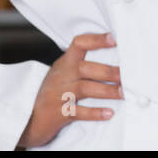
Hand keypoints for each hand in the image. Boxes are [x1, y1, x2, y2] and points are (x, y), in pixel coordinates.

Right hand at [17, 32, 121, 147]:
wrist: (27, 118)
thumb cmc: (52, 93)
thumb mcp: (63, 73)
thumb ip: (82, 65)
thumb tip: (116, 58)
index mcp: (64, 63)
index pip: (79, 44)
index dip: (96, 40)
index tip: (113, 39)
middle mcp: (61, 76)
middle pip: (87, 68)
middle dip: (111, 72)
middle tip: (130, 75)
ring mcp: (58, 95)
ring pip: (86, 89)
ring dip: (109, 91)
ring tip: (125, 93)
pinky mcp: (59, 113)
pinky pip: (79, 112)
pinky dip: (95, 113)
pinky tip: (109, 113)